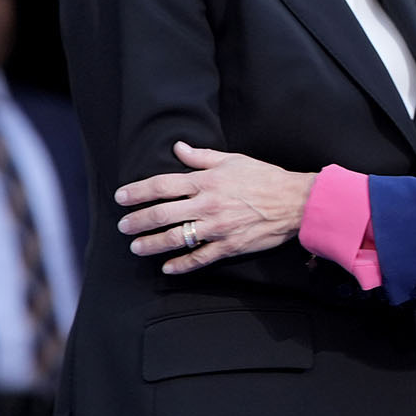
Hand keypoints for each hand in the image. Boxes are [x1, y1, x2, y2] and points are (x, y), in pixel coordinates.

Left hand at [116, 142, 315, 274]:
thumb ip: (201, 157)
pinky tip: (167, 268)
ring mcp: (216, 228)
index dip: (137, 192)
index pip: (162, 185)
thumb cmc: (264, 178)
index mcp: (205, 182)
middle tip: (123, 227)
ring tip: (136, 247)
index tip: (121, 198)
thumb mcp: (232, 160)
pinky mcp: (228, 246)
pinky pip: (198, 258)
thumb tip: (177, 148)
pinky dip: (181, 265)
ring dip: (151, 244)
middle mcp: (206, 205)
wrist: (294, 202)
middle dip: (137, 222)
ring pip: (175, 239)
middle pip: (161, 214)